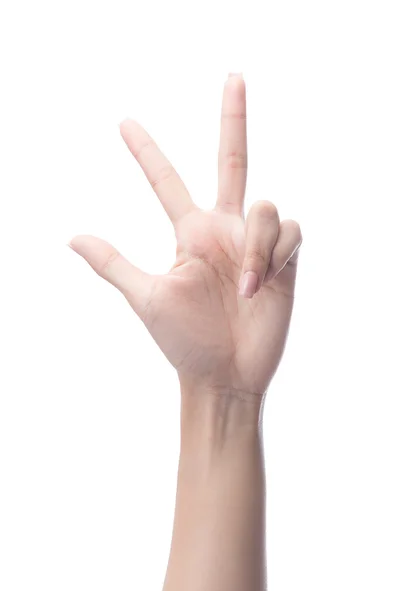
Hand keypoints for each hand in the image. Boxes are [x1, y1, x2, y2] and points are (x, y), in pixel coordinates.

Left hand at [70, 74, 301, 399]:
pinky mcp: (285, 258)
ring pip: (266, 206)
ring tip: (245, 286)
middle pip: (233, 160)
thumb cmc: (184, 341)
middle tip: (234, 76)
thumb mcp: (146, 298)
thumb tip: (70, 235)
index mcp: (190, 234)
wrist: (225, 375)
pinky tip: (262, 283)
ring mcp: (254, 243)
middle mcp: (224, 229)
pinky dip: (274, 254)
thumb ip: (113, 263)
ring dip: (255, 245)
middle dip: (234, 118)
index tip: (123, 123)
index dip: (146, 153)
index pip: (167, 182)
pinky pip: (289, 231)